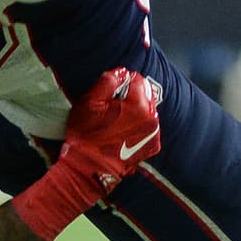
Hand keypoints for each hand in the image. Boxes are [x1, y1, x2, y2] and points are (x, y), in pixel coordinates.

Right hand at [59, 67, 160, 194]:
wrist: (88, 169)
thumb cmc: (86, 135)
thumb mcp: (89, 102)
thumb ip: (108, 81)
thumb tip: (122, 72)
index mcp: (139, 106)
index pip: (138, 80)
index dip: (123, 81)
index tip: (110, 91)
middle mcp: (152, 119)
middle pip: (146, 95)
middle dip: (132, 96)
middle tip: (112, 107)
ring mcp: (154, 135)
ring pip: (148, 111)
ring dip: (136, 111)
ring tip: (117, 120)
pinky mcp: (151, 147)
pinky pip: (148, 127)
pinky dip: (139, 126)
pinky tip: (123, 132)